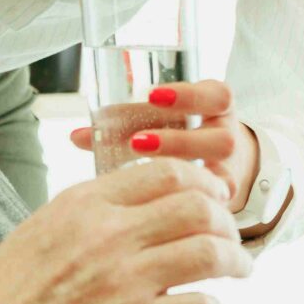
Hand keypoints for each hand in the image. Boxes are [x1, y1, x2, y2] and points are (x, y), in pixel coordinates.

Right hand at [0, 157, 248, 303]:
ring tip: (239, 269)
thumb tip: (141, 202)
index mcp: (86, 204)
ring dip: (235, 260)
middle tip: (231, 235)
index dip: (202, 182)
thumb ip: (93, 210)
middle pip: (198, 206)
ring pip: (209, 252)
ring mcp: (127, 280)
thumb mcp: (44, 226)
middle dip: (225, 220)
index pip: (166, 172)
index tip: (212, 195)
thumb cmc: (11, 292)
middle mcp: (111, 234)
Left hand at [70, 79, 258, 211]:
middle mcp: (228, 141)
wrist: (214, 167)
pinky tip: (156, 207)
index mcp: (217, 110)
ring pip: (220, 177)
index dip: (189, 95)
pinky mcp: (222, 204)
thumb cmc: (176, 137)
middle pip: (222, 141)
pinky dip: (183, 204)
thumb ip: (123, 125)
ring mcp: (229, 175)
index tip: (152, 96)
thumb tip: (75, 136)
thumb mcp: (158, 120)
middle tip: (137, 143)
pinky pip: (212, 207)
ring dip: (179, 177)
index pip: (218, 97)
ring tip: (143, 178)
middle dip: (178, 142)